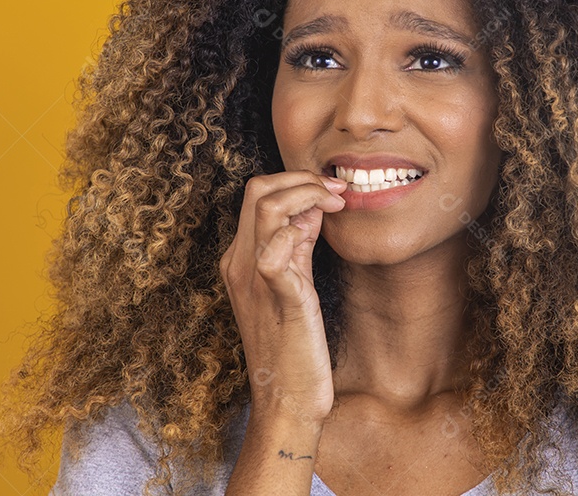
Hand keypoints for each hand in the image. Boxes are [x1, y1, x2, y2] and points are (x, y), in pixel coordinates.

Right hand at [219, 170, 347, 427]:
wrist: (286, 400)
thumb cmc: (293, 344)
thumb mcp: (293, 283)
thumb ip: (297, 244)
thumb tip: (312, 206)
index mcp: (241, 259)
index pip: (257, 194)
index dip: (295, 181)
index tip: (329, 190)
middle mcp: (240, 265)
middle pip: (257, 190)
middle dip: (302, 178)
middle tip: (337, 189)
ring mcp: (255, 281)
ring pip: (266, 208)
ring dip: (307, 193)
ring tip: (336, 203)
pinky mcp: (279, 300)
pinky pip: (274, 254)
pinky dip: (294, 233)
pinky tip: (316, 233)